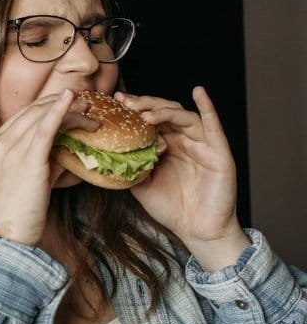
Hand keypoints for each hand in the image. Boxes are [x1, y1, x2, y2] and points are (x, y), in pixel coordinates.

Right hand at [0, 89, 99, 245]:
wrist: (3, 236)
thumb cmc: (15, 215)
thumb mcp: (27, 181)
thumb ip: (44, 163)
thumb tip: (69, 155)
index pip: (23, 115)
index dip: (48, 105)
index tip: (70, 104)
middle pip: (33, 110)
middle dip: (61, 102)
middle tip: (87, 103)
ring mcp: (10, 149)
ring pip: (42, 116)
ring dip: (70, 109)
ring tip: (91, 111)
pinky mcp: (26, 160)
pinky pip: (44, 128)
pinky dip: (59, 111)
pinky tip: (71, 100)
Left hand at [117, 87, 246, 266]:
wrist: (197, 231)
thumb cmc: (172, 208)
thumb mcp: (142, 185)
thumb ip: (129, 167)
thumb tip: (104, 154)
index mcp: (167, 145)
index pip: (150, 120)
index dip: (134, 110)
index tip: (116, 102)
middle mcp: (184, 140)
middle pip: (165, 113)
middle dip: (145, 105)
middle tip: (126, 102)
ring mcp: (202, 144)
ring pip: (183, 117)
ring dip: (164, 111)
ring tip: (145, 112)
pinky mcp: (219, 151)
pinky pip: (213, 126)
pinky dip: (207, 107)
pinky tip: (199, 92)